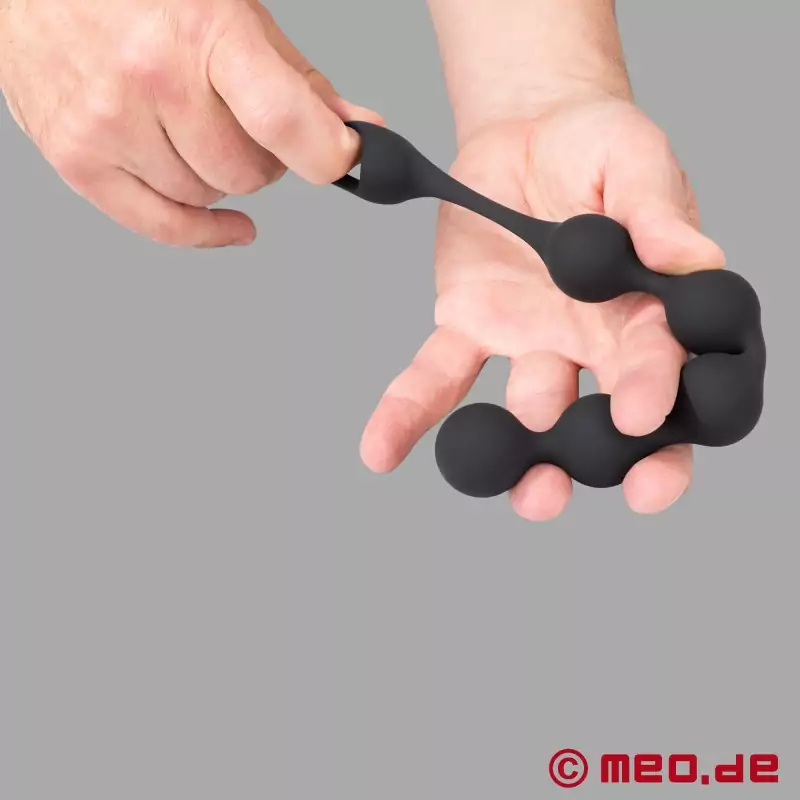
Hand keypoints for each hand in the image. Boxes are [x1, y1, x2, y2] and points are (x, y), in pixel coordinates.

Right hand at [0, 0, 381, 246]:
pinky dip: (205, 231)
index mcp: (200, 31)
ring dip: (218, 177)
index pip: (280, 117)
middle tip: (243, 126)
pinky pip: (163, 227)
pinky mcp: (78, 159)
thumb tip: (361, 130)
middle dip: (261, 158)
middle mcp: (149, 78)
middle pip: (248, 173)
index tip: (344, 158)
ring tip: (195, 130)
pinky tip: (229, 225)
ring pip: (208, 197)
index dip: (326, 152)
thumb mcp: (232, 14)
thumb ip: (298, 81)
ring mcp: (108, 124)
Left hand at [360, 96, 725, 519]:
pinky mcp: (469, 328)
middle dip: (586, 458)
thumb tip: (694, 260)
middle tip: (560, 487)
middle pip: (598, 417)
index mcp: (645, 309)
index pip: (661, 363)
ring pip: (526, 411)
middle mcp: (591, 342)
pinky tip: (379, 452)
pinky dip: (407, 414)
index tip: (643, 420)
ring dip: (514, 451)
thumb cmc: (596, 148)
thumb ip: (657, 210)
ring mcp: (528, 342)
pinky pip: (436, 377)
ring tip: (511, 479)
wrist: (529, 132)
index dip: (656, 395)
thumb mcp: (632, 159)